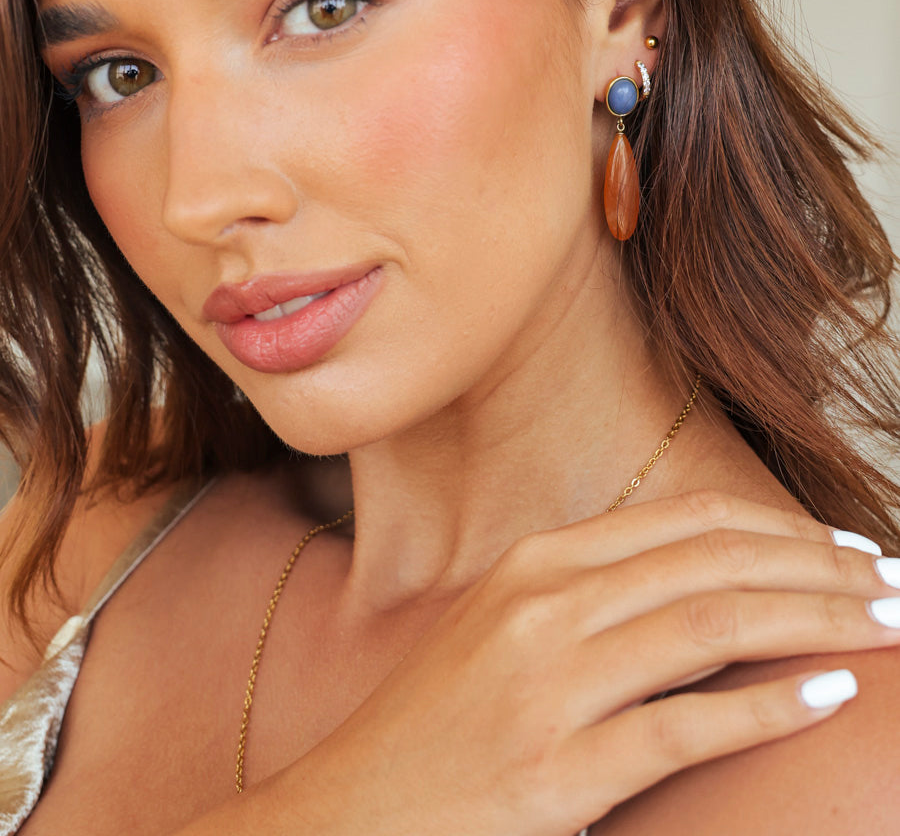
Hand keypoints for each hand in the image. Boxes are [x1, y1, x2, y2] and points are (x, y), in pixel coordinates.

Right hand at [174, 491, 899, 835]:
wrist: (350, 814)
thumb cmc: (438, 727)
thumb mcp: (505, 631)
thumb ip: (591, 595)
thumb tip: (703, 583)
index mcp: (534, 563)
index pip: (686, 522)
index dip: (779, 527)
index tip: (843, 546)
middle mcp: (543, 604)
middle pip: (712, 563)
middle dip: (818, 568)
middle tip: (892, 581)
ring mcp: (547, 683)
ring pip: (713, 625)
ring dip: (816, 621)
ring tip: (885, 625)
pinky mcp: (557, 768)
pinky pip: (686, 725)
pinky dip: (769, 704)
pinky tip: (832, 694)